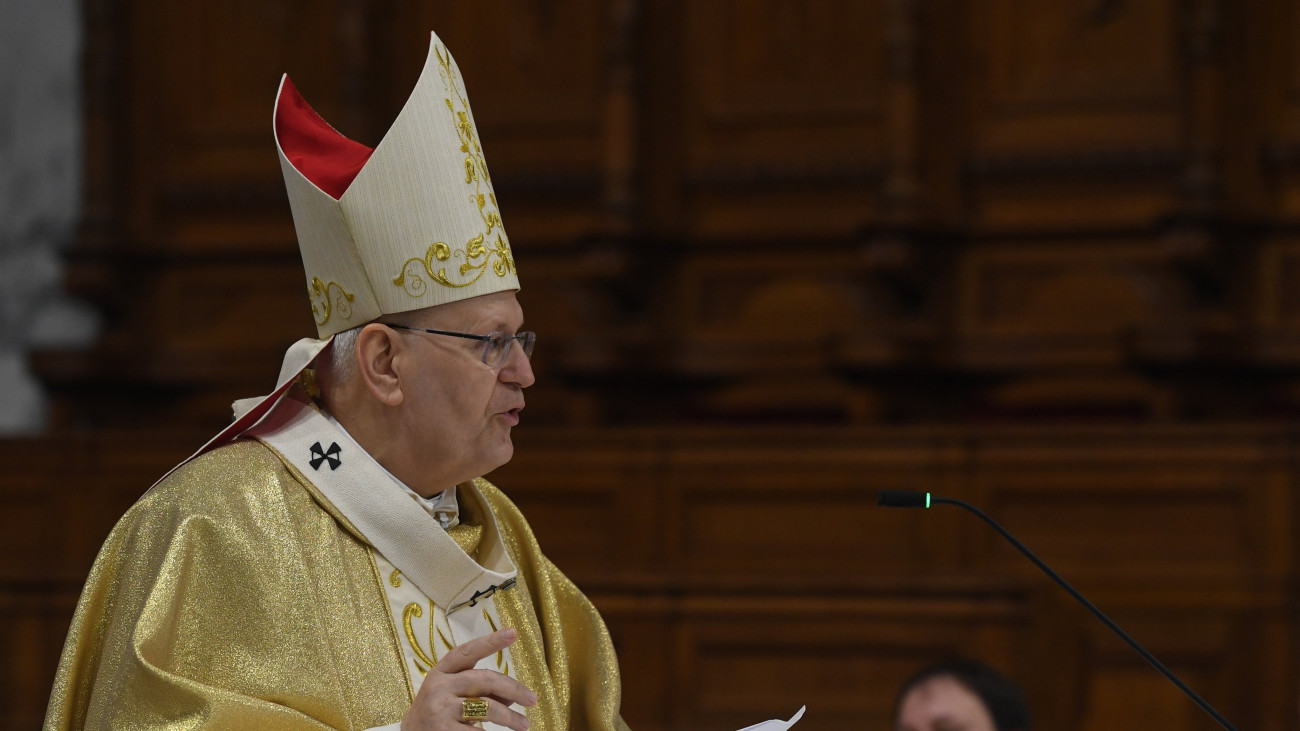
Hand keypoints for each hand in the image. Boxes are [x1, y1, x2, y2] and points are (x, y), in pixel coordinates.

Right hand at [401, 628, 536, 730]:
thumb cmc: (435, 714)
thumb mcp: (452, 696)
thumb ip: (479, 691)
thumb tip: (512, 697)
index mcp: (440, 672)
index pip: (467, 652)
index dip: (491, 641)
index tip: (513, 633)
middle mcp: (439, 687)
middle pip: (485, 679)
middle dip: (513, 688)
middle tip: (532, 699)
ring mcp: (440, 709)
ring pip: (487, 707)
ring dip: (510, 718)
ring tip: (524, 725)